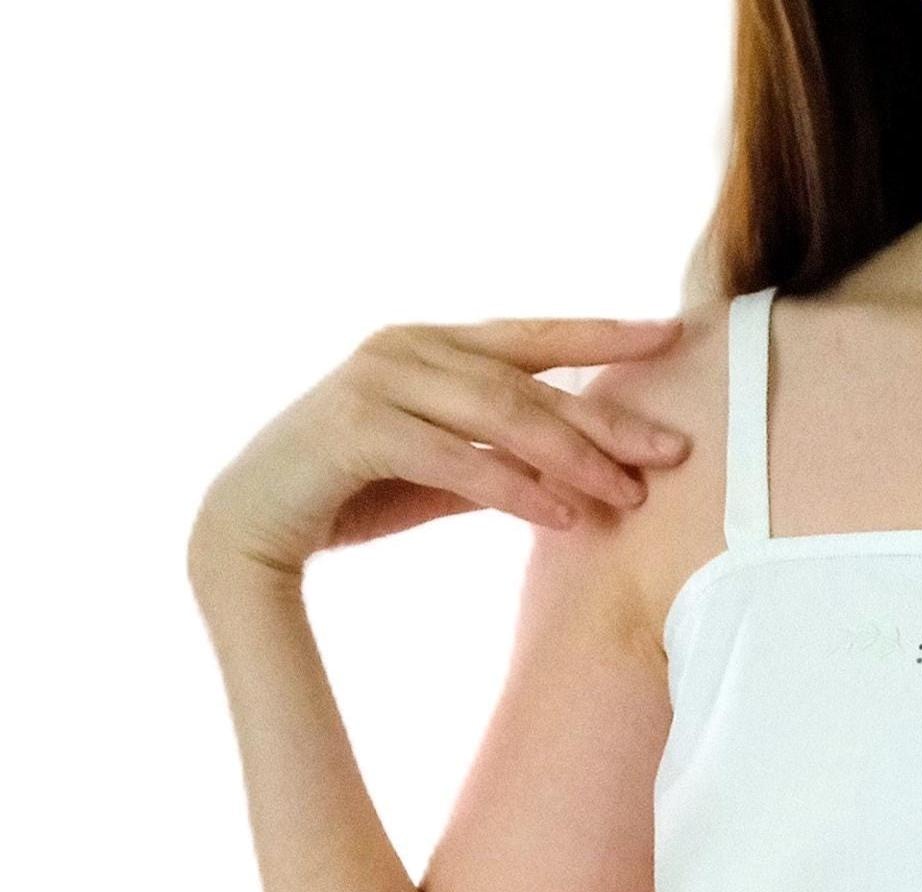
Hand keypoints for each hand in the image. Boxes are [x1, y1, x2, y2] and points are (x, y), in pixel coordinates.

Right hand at [189, 315, 691, 587]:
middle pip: (529, 380)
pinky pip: (453, 457)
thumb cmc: (348, 496)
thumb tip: (571, 474)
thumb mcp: (438, 471)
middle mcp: (405, 348)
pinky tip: (559, 515)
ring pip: (498, 412)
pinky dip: (511, 487)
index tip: (671, 335)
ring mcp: (377, 382)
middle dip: (605, 417)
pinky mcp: (357, 429)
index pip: (532, 335)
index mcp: (429, 345)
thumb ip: (494, 456)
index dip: (601, 332)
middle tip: (672, 450)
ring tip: (626, 495)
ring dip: (570, 457)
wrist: (249, 529)